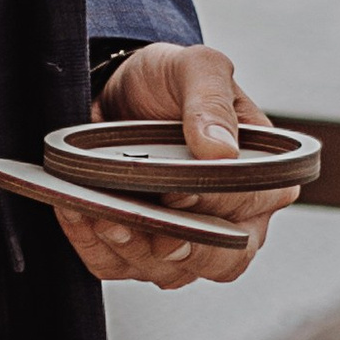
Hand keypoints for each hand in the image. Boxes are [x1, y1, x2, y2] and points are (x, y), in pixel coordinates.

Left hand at [49, 40, 298, 292]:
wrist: (121, 88)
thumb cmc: (170, 79)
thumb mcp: (197, 67)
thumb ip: (211, 102)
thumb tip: (222, 152)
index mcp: (260, 176)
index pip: (250, 208)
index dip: (216, 206)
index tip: (180, 190)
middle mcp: (232, 219)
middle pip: (221, 261)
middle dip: (177, 247)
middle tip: (138, 219)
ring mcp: (185, 241)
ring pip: (167, 272)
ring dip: (128, 246)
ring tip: (98, 210)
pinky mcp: (138, 251)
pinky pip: (116, 266)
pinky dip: (93, 245)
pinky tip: (78, 211)